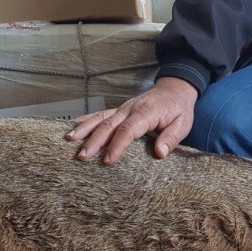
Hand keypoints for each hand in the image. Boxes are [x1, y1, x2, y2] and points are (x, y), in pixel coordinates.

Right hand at [66, 77, 197, 164]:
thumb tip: (159, 153)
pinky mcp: (118, 109)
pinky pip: (99, 114)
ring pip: (99, 118)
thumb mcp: (183, 125)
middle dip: (94, 141)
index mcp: (146, 113)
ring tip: (69, 140)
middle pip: (108, 125)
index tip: (108, 160)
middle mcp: (129, 109)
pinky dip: (85, 120)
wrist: (175, 89)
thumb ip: (171, 138)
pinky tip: (72, 127)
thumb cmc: (179, 109)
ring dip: (84, 129)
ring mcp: (122, 108)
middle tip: (82, 157)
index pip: (128, 130)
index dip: (117, 145)